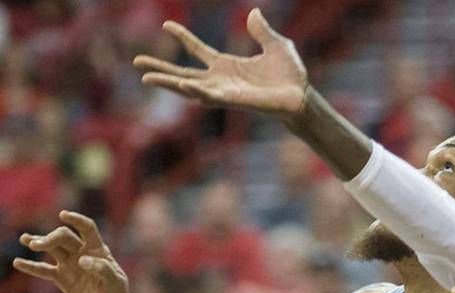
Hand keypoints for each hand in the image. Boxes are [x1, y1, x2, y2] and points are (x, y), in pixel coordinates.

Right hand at [13, 211, 131, 292]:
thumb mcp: (115, 284)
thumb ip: (102, 270)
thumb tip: (82, 260)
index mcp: (98, 251)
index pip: (87, 229)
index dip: (76, 220)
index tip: (63, 215)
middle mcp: (82, 253)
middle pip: (64, 237)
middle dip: (50, 238)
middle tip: (36, 245)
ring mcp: (71, 265)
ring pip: (52, 249)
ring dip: (39, 242)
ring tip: (25, 240)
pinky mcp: (62, 279)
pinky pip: (44, 270)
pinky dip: (31, 267)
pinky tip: (18, 263)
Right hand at [134, 9, 307, 117]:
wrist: (301, 95)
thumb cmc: (290, 75)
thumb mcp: (276, 44)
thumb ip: (261, 30)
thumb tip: (252, 12)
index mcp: (227, 65)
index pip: (198, 50)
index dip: (183, 37)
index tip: (165, 24)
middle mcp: (221, 80)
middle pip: (183, 72)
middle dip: (161, 68)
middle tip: (136, 62)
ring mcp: (224, 92)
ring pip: (189, 87)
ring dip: (168, 82)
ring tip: (146, 76)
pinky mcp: (232, 101)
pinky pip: (209, 96)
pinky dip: (195, 90)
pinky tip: (181, 83)